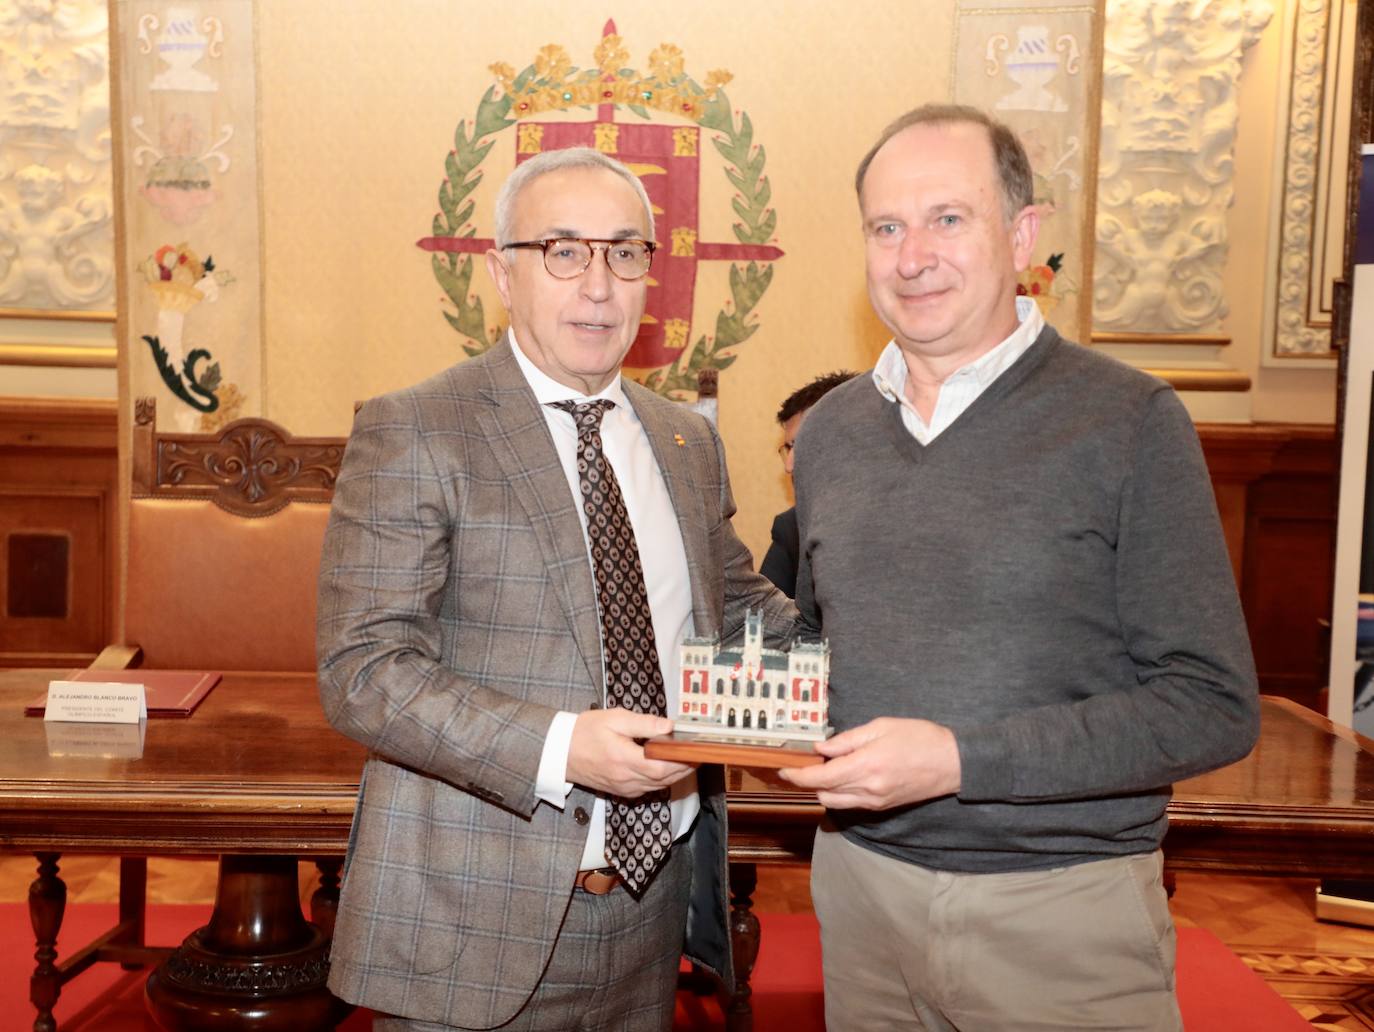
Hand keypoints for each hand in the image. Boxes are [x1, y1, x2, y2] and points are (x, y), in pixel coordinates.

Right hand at [566, 707, 693, 798]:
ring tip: (689, 759)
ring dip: (676, 775)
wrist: (559, 751)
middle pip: (665, 779)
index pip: (663, 766)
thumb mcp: (615, 719)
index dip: (684, 761)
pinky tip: (668, 767)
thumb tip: (670, 726)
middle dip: (685, 768)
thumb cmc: (585, 731)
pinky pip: (648, 788)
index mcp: (624, 759)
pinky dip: (662, 780)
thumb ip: (644, 723)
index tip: (698, 750)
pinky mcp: (621, 791)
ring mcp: (623, 788)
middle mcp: (625, 779)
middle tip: (700, 754)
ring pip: (658, 786)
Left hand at [778, 717, 960, 809]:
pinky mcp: (882, 806)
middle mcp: (867, 790)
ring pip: (835, 801)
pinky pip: (851, 803)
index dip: (797, 775)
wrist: (952, 763)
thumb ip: (847, 740)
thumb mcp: (881, 727)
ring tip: (826, 766)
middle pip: (823, 792)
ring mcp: (875, 802)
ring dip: (823, 787)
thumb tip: (822, 748)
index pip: (819, 778)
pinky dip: (839, 791)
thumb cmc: (919, 738)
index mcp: (865, 766)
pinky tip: (844, 774)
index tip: (783, 769)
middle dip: (808, 779)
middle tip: (806, 760)